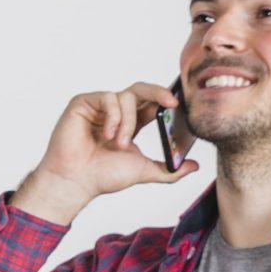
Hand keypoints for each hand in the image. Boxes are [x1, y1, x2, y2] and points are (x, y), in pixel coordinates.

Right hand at [12, 82, 200, 225]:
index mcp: (130, 122)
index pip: (152, 103)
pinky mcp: (83, 103)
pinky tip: (106, 135)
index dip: (165, 100)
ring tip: (119, 143)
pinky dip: (113, 117)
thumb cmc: (102, 177)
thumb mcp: (144, 171)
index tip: (178, 105)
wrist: (75, 182)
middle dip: (158, 93)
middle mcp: (115, 112)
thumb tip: (195, 166)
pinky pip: (108, 97)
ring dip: (128, 122)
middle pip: (141, 89)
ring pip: (126, 97)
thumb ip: (170, 169)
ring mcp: (99, 106)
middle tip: (171, 103)